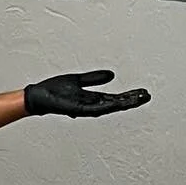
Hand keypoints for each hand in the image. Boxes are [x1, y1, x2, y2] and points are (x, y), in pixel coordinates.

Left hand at [24, 70, 149, 118]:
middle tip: (147, 96)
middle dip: (132, 100)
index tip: (143, 92)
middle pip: (117, 103)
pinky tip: (118, 103)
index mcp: (93, 99)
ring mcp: (86, 109)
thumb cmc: (54, 91)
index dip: (130, 96)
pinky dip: (108, 106)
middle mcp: (92, 105)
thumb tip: (112, 75)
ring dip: (124, 103)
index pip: (116, 98)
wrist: (38, 96)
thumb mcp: (78, 80)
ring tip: (138, 98)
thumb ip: (94, 78)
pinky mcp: (78, 109)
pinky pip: (96, 108)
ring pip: (110, 107)